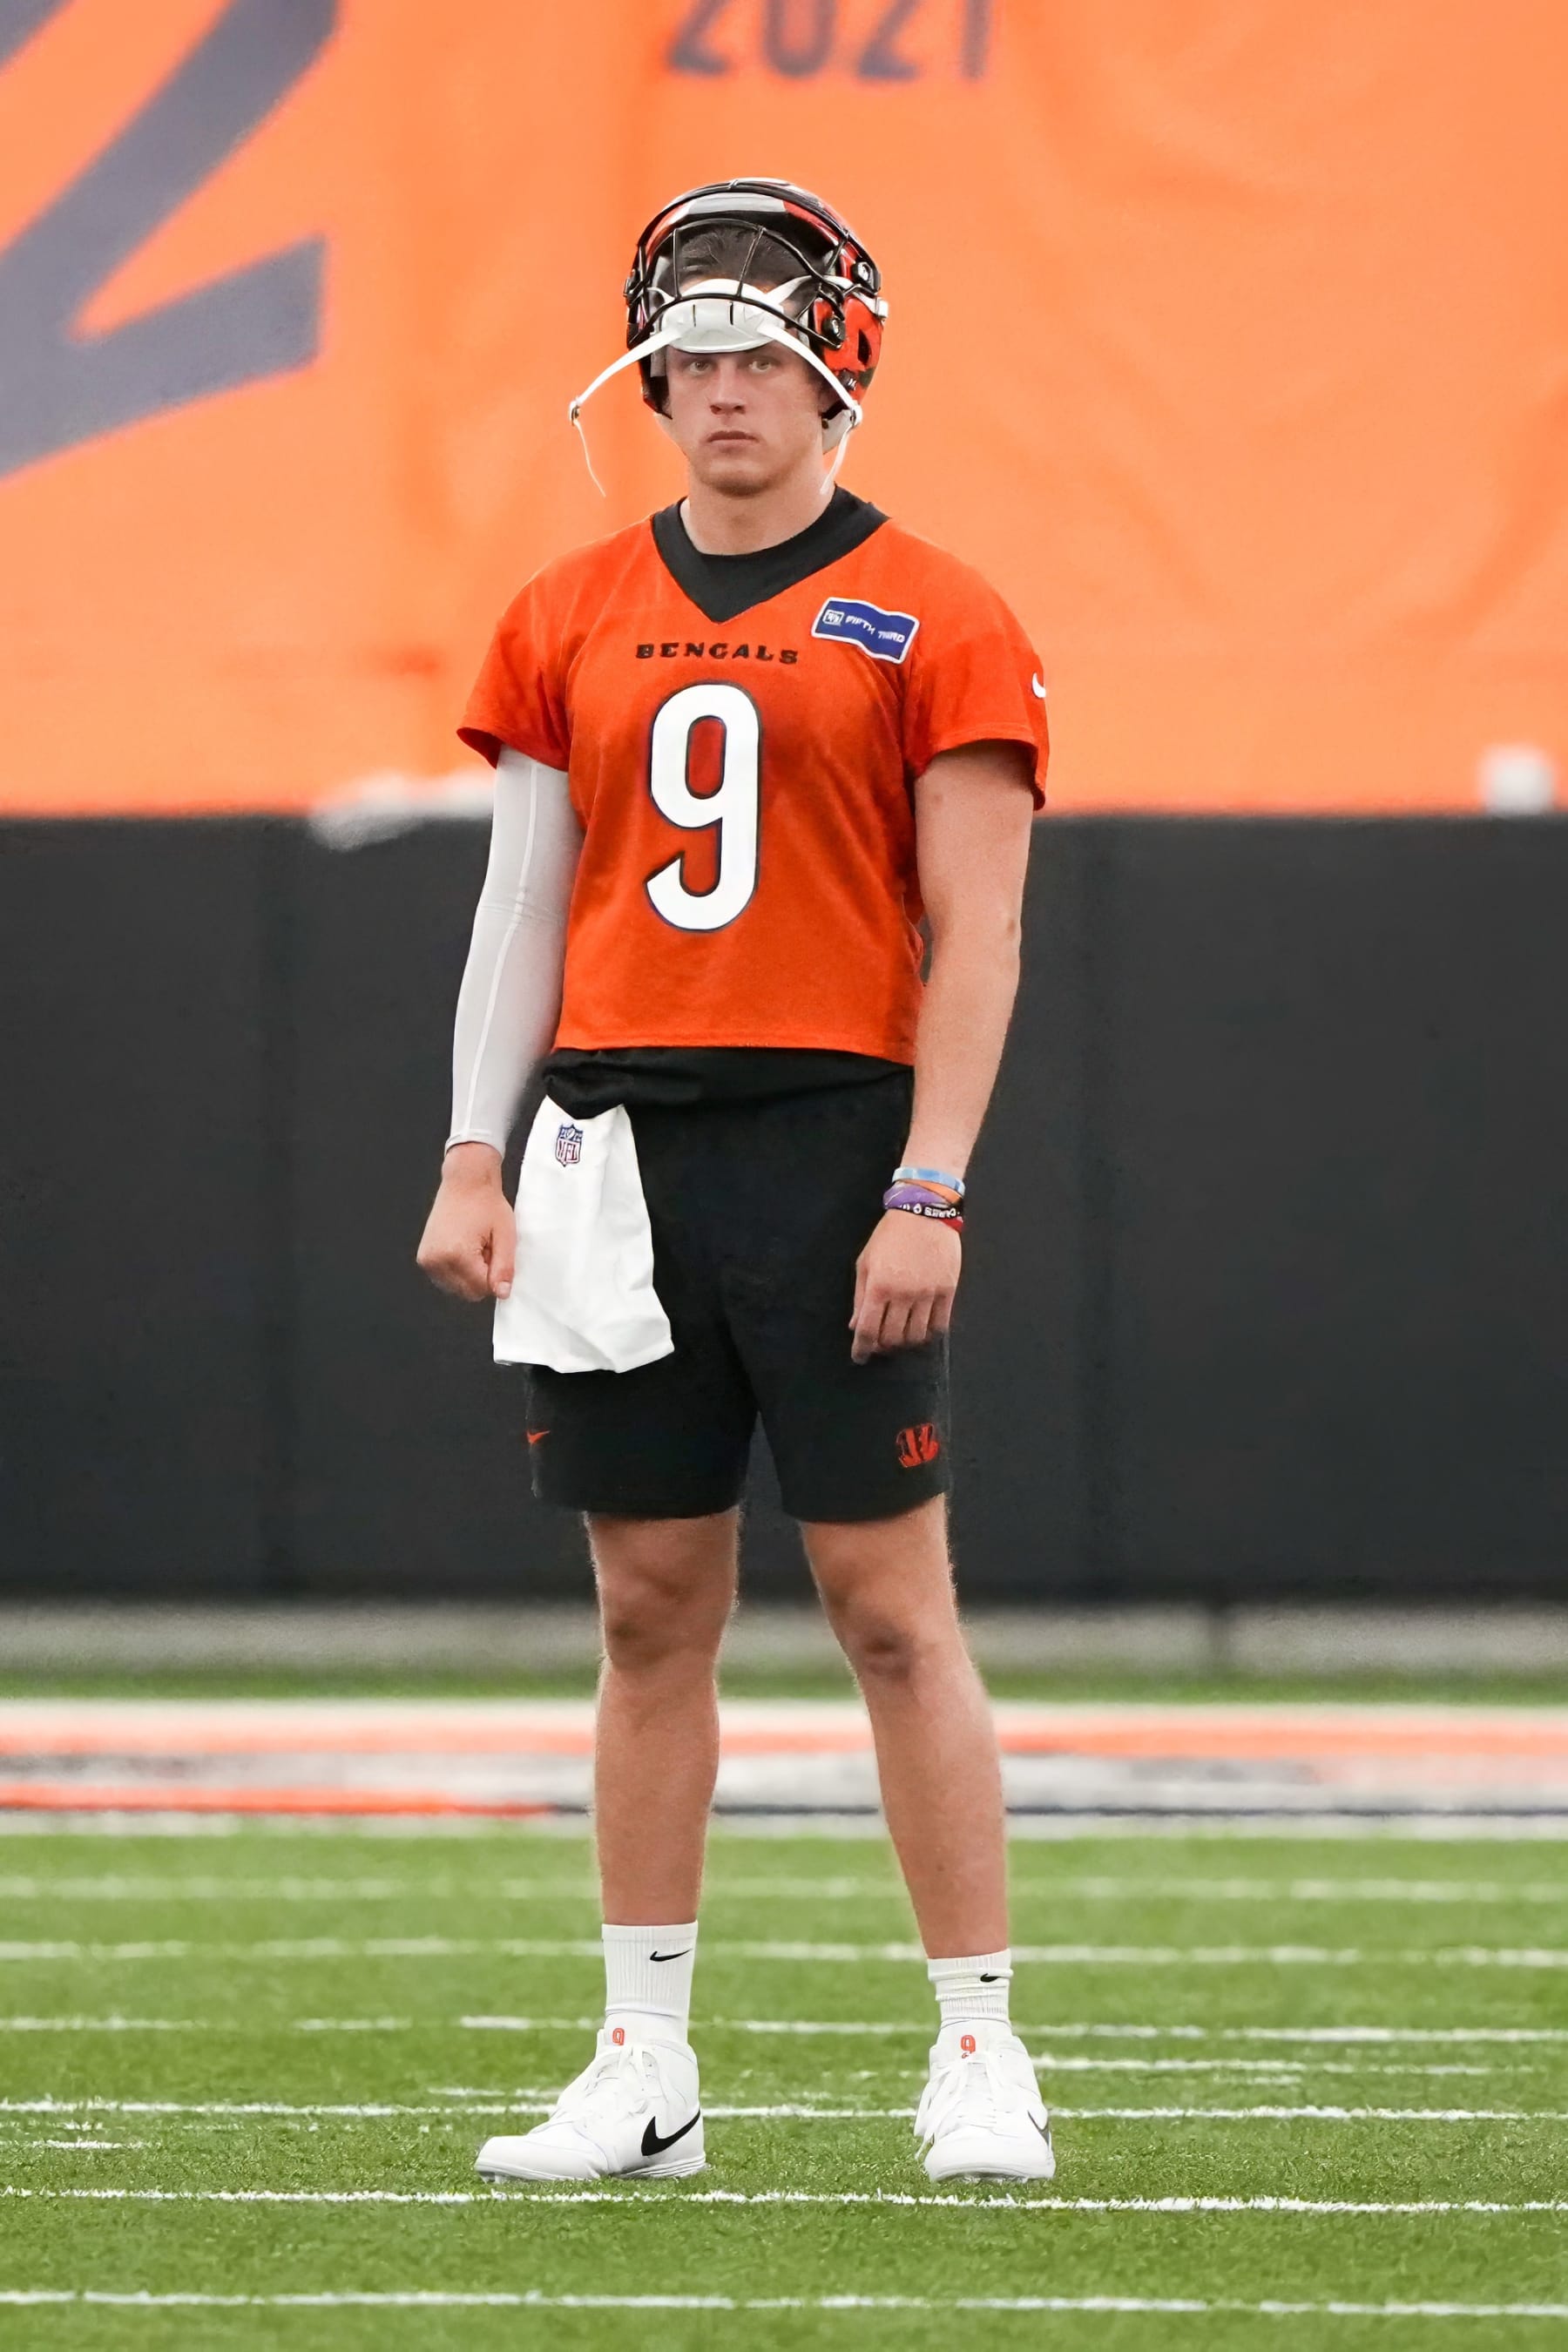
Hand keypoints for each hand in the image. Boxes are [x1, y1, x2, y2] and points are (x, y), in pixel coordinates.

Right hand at [416, 1143, 514, 1301]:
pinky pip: (445, 1279)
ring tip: (473, 1247)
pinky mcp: (424, 1258)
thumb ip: (504, 1268)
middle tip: (484, 1249)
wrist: (464, 1181)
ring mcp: (427, 1260)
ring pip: (456, 1288)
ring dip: (468, 1275)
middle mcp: (436, 1260)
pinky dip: (457, 1270)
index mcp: (456, 1255)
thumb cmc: (486, 1203)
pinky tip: (461, 1248)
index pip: (482, 1289)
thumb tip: (502, 1293)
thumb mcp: (505, 1235)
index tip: (493, 1252)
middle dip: (480, 1276)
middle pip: (467, 1292)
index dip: (494, 1275)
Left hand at [848, 1209, 959, 1363]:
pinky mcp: (948, 1291)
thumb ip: (860, 1296)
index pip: (867, 1330)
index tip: (860, 1357)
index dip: (862, 1349)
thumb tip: (855, 1326)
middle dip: (883, 1347)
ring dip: (905, 1342)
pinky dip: (929, 1333)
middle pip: (892, 1338)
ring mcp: (928, 1294)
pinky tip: (922, 1329)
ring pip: (917, 1336)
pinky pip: (939, 1325)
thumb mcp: (866, 1262)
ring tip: (901, 1336)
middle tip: (881, 1343)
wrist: (924, 1211)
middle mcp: (904, 1294)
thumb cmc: (890, 1235)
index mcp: (879, 1286)